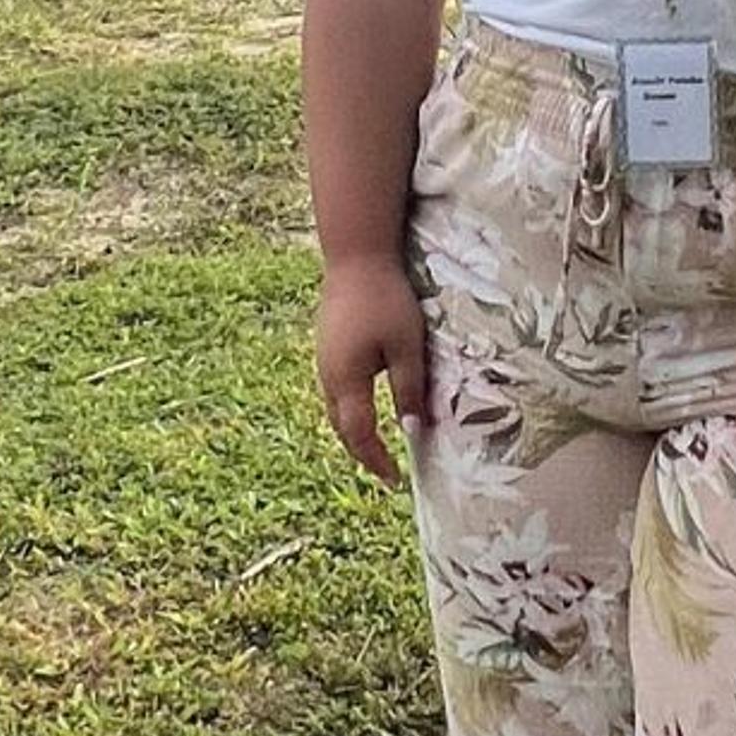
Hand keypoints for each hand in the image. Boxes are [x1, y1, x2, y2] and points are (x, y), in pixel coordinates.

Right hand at [315, 257, 429, 490]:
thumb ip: (408, 389)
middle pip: (342, 428)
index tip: (394, 479)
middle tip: (385, 469)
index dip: (377, 460)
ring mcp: (324, 360)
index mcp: (347, 380)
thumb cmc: (386, 299)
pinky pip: (335, 390)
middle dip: (362, 452)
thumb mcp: (406, 347)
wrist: (356, 256)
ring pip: (335, 410)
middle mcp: (328, 376)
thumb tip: (411, 430)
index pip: (360, 435)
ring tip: (376, 445)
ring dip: (354, 431)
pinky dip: (350, 409)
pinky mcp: (327, 346)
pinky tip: (364, 406)